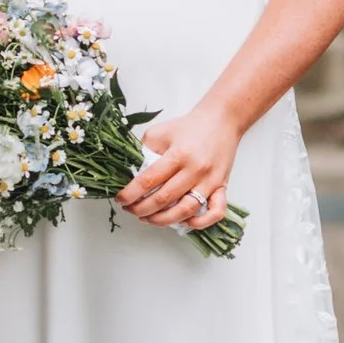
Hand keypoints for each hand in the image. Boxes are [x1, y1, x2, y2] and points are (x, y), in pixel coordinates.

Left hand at [118, 103, 236, 234]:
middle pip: (164, 199)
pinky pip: (216, 212)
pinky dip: (200, 222)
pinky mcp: (222, 187)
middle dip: (141, 209)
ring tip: (148, 219)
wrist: (221, 120)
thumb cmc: (188, 127)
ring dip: (164, 220)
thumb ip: (144, 151)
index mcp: (178, 154)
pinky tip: (185, 222)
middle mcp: (195, 170)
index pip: (149, 180)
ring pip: (186, 210)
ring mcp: (210, 181)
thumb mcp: (160, 132)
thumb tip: (129, 173)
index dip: (131, 193)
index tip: (120, 199)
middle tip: (130, 210)